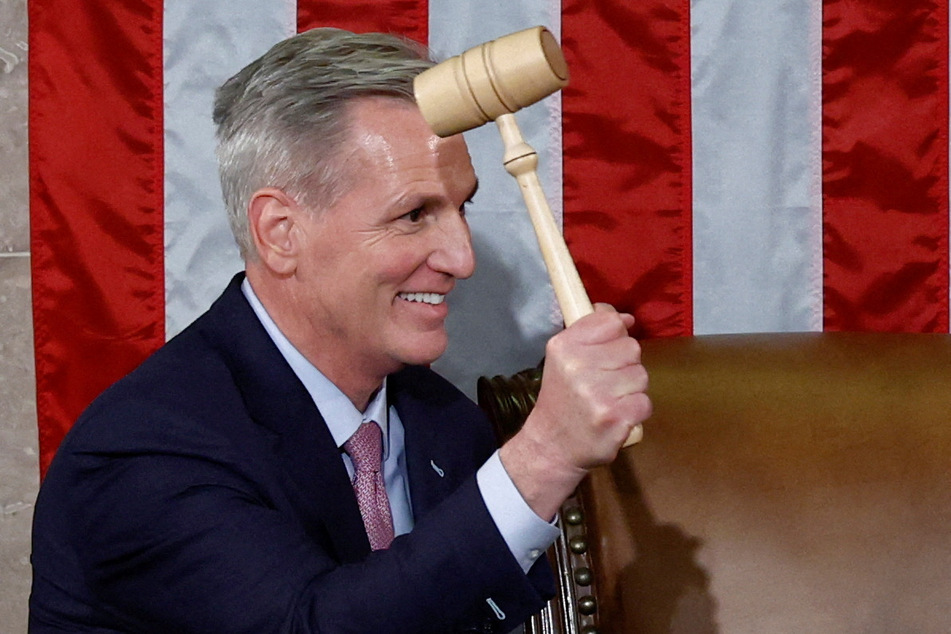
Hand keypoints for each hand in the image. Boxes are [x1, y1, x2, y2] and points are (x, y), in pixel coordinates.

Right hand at [499, 304, 650, 519]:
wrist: (551, 446)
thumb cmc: (562, 399)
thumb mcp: (563, 358)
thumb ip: (590, 333)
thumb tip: (625, 318)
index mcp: (564, 347)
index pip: (611, 323)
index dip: (616, 335)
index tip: (607, 350)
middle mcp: (578, 367)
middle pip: (631, 348)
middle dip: (624, 365)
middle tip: (604, 383)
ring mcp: (597, 394)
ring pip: (641, 375)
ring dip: (631, 389)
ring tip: (609, 400)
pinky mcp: (615, 418)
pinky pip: (645, 402)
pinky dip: (635, 411)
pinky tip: (616, 416)